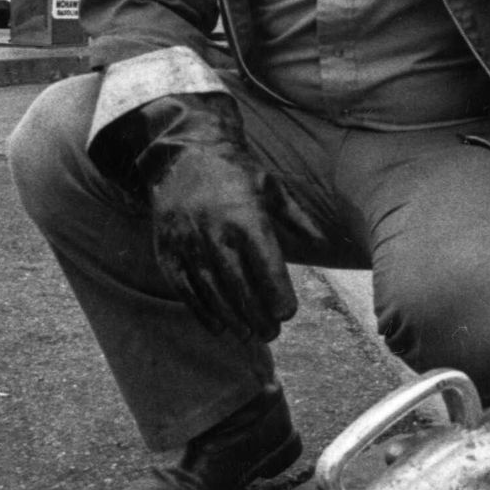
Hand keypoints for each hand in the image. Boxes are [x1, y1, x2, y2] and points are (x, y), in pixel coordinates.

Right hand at [148, 142, 309, 339]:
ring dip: (232, 319)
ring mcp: (188, 243)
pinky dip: (201, 311)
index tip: (287, 314)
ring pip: (213, 292)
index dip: (278, 295)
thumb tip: (322, 241)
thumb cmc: (235, 172)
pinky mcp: (167, 250)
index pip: (266, 266)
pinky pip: (184, 289)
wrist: (180, 153)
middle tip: (271, 333)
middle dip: (258, 316)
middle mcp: (216, 232)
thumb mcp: (272, 187)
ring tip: (249, 336)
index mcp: (246, 217)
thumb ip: (297, 217)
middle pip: (240, 286)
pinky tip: (218, 327)